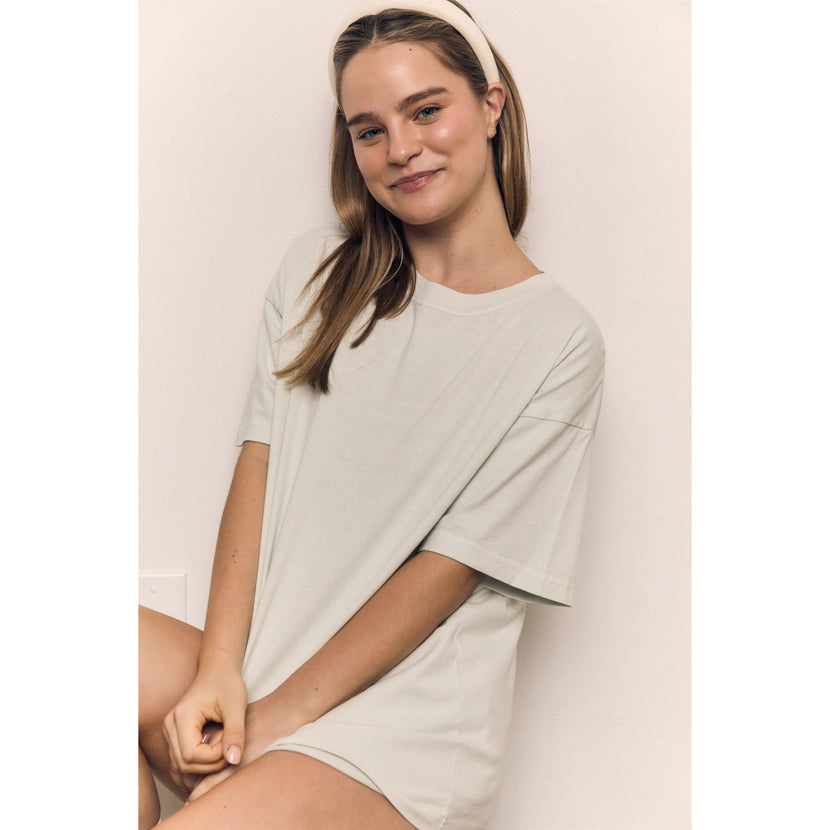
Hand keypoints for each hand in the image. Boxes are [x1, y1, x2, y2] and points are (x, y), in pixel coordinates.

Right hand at [162, 666, 247, 791]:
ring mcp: (169, 733)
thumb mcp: (236, 706)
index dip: (213, 757)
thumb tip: (234, 760)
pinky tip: (213, 758)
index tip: (230, 742)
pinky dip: (196, 767)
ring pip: (181, 767)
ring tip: (222, 745)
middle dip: (210, 763)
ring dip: (205, 766)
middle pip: (184, 764)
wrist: (218, 671)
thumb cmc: (227, 684)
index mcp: (182, 717)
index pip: (191, 755)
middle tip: (229, 745)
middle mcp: (170, 726)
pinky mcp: (174, 737)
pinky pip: (180, 763)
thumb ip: (235, 733)